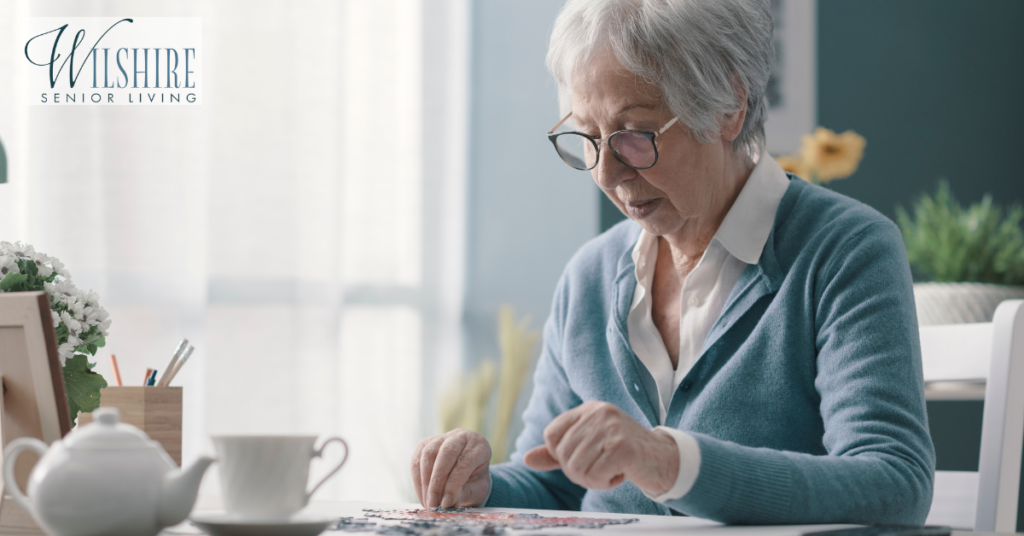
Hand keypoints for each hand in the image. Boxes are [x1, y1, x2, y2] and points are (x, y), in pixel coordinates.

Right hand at [411, 429, 491, 507]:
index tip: (447, 503)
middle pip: (446, 453)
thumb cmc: (476, 481)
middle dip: (437, 481)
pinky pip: (417, 460)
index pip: (465, 462)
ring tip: (428, 503)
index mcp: (479, 446)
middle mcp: (461, 436)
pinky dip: (418, 480)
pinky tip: (423, 496)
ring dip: (425, 482)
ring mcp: (441, 437)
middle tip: (434, 504)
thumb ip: (464, 494)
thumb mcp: (477, 489)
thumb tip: (446, 503)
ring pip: (428, 454)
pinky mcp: (425, 444)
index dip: (454, 484)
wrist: (470, 472)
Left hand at [522, 401, 678, 494]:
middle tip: (600, 469)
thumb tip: (526, 459)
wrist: (664, 459)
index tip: (582, 459)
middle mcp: (599, 413)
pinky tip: (620, 474)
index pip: (551, 434)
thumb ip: (556, 453)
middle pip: (562, 454)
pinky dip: (605, 483)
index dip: (560, 455)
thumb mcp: (588, 447)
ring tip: (610, 472)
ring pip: (576, 467)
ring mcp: (611, 428)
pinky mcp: (623, 447)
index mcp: (588, 409)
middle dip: (578, 472)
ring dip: (592, 480)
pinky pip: (595, 475)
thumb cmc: (623, 454)